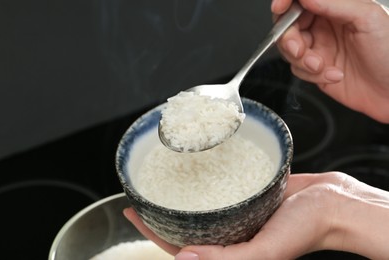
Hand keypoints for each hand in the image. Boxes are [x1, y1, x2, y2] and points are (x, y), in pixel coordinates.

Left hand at [124, 172, 388, 258]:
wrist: (334, 203)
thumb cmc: (308, 230)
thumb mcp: (266, 251)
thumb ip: (226, 259)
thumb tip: (183, 259)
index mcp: (231, 250)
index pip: (181, 245)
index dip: (154, 231)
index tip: (134, 211)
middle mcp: (232, 231)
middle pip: (188, 223)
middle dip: (162, 210)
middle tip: (142, 192)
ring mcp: (240, 211)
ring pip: (203, 204)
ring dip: (182, 194)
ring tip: (163, 178)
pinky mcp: (250, 193)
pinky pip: (222, 186)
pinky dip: (207, 179)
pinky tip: (196, 167)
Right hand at [273, 0, 388, 122]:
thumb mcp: (366, 18)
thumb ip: (333, 3)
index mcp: (336, 8)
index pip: (302, 1)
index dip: (286, 2)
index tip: (279, 9)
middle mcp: (324, 27)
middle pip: (288, 26)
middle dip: (289, 39)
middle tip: (299, 49)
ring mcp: (318, 49)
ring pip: (289, 50)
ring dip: (302, 60)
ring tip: (321, 65)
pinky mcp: (315, 71)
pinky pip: (298, 70)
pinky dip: (313, 75)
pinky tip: (334, 75)